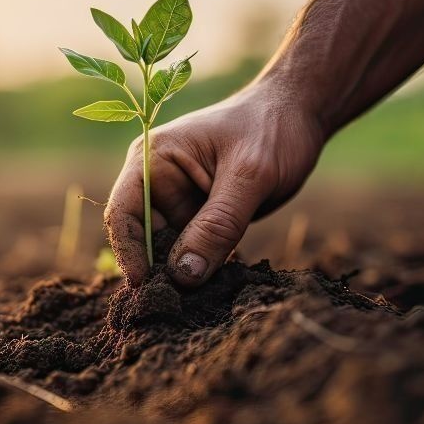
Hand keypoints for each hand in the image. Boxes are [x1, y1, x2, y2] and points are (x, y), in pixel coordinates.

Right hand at [105, 79, 323, 286]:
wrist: (299, 114)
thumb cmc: (271, 129)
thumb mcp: (250, 176)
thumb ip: (217, 225)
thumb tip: (183, 276)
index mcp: (153, 160)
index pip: (123, 212)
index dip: (128, 252)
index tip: (146, 288)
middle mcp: (158, 183)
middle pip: (143, 238)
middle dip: (157, 272)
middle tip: (176, 308)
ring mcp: (179, 202)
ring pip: (169, 251)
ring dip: (182, 276)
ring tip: (198, 304)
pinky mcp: (202, 218)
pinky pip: (194, 252)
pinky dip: (202, 270)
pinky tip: (215, 290)